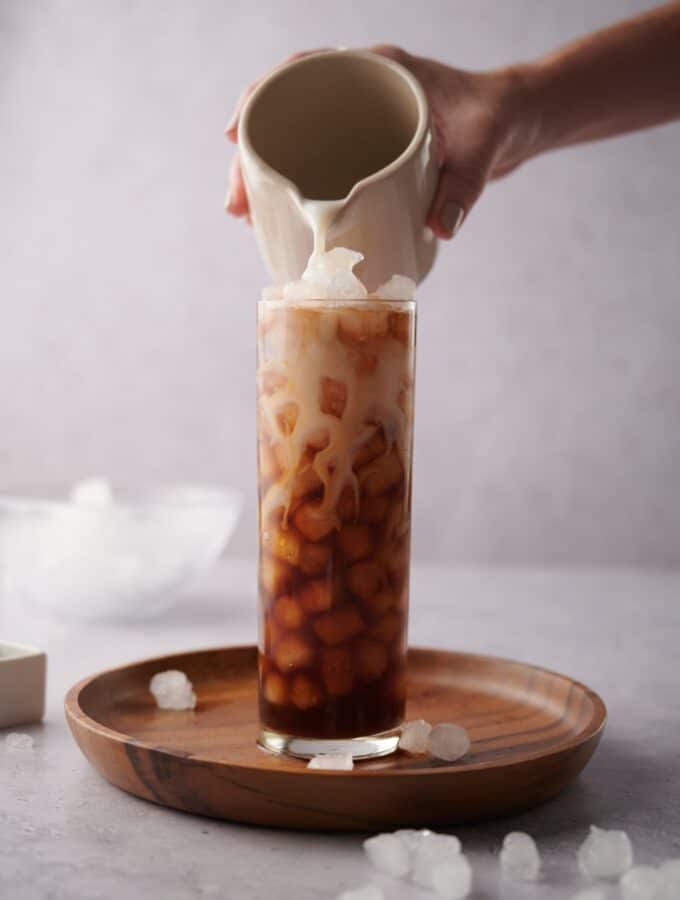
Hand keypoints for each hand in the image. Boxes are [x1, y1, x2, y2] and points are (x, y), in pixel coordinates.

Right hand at [225, 47, 528, 239]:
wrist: (513, 122)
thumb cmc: (496, 120)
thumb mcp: (485, 148)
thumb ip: (467, 186)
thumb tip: (441, 228)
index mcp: (381, 71)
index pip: (307, 70)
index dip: (263, 96)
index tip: (236, 130)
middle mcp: (363, 92)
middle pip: (289, 112)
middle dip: (253, 154)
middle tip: (236, 202)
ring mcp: (362, 120)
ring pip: (298, 140)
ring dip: (267, 174)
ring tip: (244, 214)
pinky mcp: (367, 147)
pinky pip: (320, 161)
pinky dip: (296, 186)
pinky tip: (281, 217)